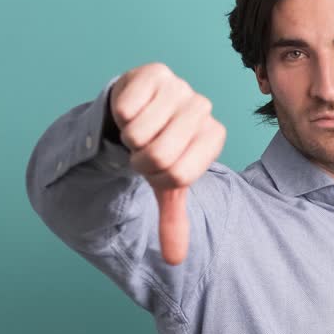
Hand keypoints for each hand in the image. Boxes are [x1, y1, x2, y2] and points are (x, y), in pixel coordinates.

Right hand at [109, 62, 226, 264]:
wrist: (140, 108)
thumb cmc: (158, 147)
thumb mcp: (166, 184)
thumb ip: (173, 219)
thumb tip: (174, 260)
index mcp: (213, 137)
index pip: (179, 175)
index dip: (157, 177)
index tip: (157, 167)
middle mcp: (203, 109)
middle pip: (159, 155)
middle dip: (140, 159)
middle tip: (143, 148)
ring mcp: (181, 87)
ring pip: (139, 132)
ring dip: (129, 136)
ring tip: (139, 128)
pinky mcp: (155, 72)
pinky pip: (126, 108)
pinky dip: (120, 115)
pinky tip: (132, 108)